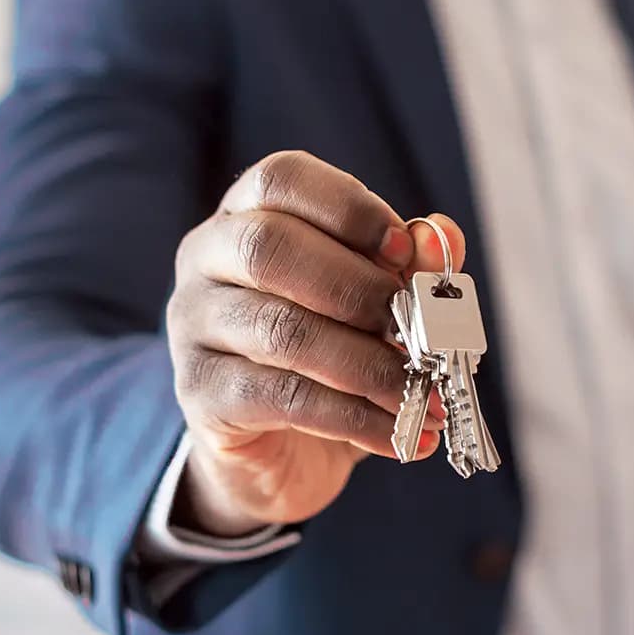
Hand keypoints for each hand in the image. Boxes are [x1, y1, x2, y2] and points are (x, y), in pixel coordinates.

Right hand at [164, 150, 465, 535]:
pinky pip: (283, 398)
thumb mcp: (374, 307)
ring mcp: (192, 327)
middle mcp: (205, 260)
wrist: (279, 454)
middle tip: (418, 329)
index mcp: (245, 215)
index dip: (348, 207)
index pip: (281, 180)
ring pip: (281, 330)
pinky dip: (353, 417)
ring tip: (426, 393)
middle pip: (268, 247)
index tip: (404, 250)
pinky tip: (398, 433)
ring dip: (368, 364)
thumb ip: (406, 267)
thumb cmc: (329, 359)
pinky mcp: (200, 395)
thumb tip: (441, 236)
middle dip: (356, 287)